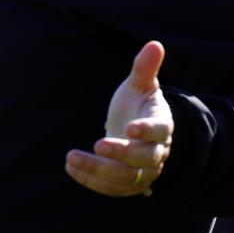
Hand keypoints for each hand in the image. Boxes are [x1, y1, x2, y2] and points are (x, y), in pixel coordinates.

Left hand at [66, 41, 172, 196]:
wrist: (136, 132)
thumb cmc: (138, 104)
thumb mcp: (140, 85)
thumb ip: (145, 68)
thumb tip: (154, 43)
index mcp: (162, 124)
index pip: (159, 130)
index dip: (146, 131)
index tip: (129, 129)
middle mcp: (157, 152)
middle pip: (144, 159)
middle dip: (121, 154)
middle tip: (97, 144)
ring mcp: (144, 172)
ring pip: (125, 177)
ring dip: (98, 170)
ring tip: (71, 157)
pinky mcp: (129, 185)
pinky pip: (112, 189)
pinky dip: (91, 181)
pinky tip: (71, 168)